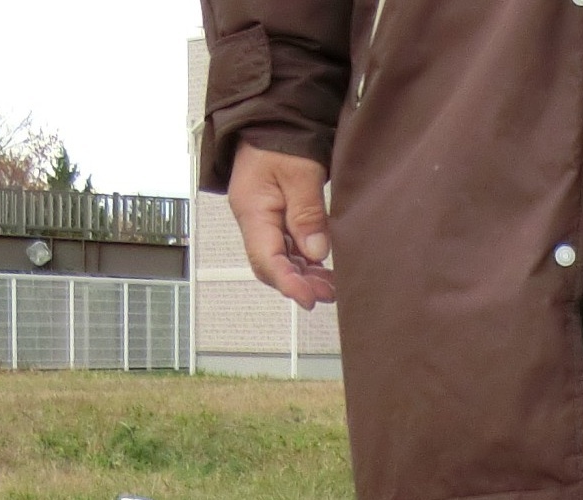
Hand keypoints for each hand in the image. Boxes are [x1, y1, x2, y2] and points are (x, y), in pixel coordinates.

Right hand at [228, 143, 335, 308]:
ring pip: (281, 258)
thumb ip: (307, 212)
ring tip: (330, 285)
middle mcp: (254, 218)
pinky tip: (323, 267)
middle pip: (270, 264)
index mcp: (252, 209)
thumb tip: (316, 251)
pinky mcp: (276, 216)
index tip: (308, 299)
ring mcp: (264, 218)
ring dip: (304, 275)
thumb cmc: (278, 136)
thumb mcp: (299, 171)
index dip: (287, 283)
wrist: (271, 118)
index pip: (265, 259)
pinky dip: (305, 260)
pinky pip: (288, 246)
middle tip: (327, 293)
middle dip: (298, 283)